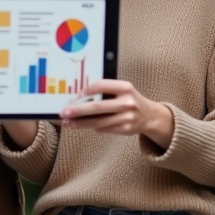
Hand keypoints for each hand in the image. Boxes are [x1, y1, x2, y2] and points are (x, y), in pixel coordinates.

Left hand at [58, 79, 174, 149]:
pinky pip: (104, 129)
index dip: (87, 90)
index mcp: (125, 87)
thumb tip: (79, 96)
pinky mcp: (124, 129)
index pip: (102, 85)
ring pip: (98, 122)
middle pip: (98, 107)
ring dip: (80, 123)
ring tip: (67, 123)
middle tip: (64, 112)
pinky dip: (92, 127)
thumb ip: (106, 91)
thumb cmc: (129, 100)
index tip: (75, 95)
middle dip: (78, 110)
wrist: (149, 116)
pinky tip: (81, 126)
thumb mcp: (122, 90)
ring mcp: (126, 117)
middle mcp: (127, 102)